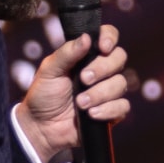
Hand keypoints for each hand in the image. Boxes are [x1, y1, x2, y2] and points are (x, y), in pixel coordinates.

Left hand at [17, 25, 130, 162]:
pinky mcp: (112, 111)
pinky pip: (122, 106)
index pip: (109, 36)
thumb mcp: (49, 70)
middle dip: (103, 68)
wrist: (41, 126)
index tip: (102, 47)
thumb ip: (67, 53)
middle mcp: (101, 70)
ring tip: (80, 103)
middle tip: (83, 79)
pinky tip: (91, 114)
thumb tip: (86, 37)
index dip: (110, 38)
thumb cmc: (44, 94)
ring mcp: (108, 91)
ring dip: (100, 94)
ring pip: (120, 84)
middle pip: (119, 58)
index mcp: (87, 55)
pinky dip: (107, 110)